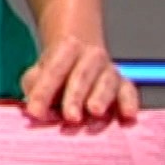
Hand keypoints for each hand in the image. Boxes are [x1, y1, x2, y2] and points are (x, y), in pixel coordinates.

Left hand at [19, 37, 139, 123]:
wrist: (80, 55)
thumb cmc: (56, 71)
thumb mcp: (38, 73)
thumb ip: (35, 88)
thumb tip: (35, 110)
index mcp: (67, 47)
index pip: (53, 70)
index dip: (43, 92)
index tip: (35, 112)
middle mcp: (92, 56)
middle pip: (82, 76)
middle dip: (75, 97)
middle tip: (70, 117)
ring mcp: (110, 70)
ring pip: (107, 83)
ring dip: (101, 98)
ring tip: (94, 112)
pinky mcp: (125, 85)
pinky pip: (129, 93)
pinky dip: (129, 103)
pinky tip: (127, 115)